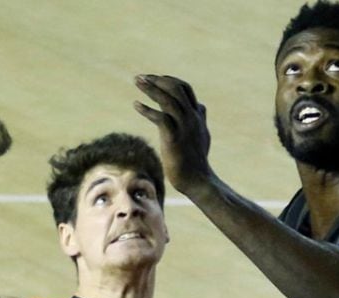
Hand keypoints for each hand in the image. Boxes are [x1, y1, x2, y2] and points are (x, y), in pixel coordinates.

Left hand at [134, 74, 212, 193]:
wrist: (197, 180)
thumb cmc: (197, 160)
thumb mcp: (202, 135)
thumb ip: (200, 119)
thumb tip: (201, 109)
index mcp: (197, 116)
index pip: (185, 89)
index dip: (169, 80)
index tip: (154, 79)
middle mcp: (192, 118)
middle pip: (176, 89)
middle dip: (157, 80)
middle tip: (140, 77)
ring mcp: (185, 127)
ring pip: (168, 99)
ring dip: (151, 88)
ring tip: (137, 81)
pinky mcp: (175, 138)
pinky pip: (161, 118)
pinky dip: (147, 109)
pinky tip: (136, 105)